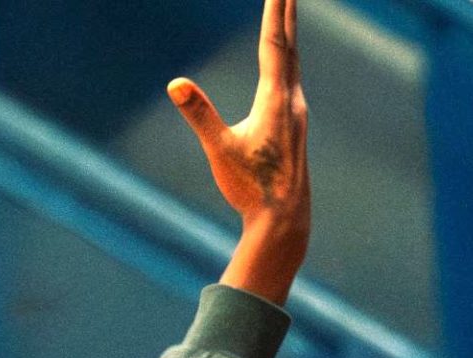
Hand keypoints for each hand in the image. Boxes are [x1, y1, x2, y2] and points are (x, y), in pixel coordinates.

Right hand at [168, 0, 309, 304]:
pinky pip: (290, 78)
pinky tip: (284, 61)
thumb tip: (176, 85)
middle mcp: (292, 101)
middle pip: (289, 44)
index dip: (275, 11)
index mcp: (276, 100)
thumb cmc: (252, 188)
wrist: (284, 221)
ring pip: (293, 60)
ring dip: (288, 31)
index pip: (275, 44)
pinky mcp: (294, 125)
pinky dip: (286, 57)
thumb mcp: (220, 151)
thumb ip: (200, 115)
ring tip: (286, 10)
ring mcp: (296, 113)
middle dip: (286, 11)